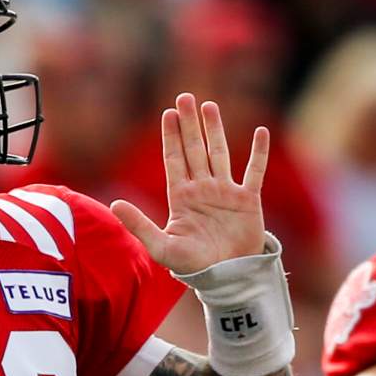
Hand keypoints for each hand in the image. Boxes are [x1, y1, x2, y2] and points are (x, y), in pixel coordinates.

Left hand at [111, 93, 267, 274]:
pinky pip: (254, 171)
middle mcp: (202, 189)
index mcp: (181, 197)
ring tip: (209, 106)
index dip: (171, 137)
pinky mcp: (248, 200)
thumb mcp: (160, 246)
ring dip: (215, 130)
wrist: (224, 278)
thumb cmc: (191, 266)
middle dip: (189, 124)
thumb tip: (114, 203)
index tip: (168, 114)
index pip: (174, 160)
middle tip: (184, 97)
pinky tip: (260, 131)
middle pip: (194, 149)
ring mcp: (225, 193)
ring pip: (219, 153)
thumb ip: (138, 224)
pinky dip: (258, 153)